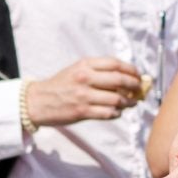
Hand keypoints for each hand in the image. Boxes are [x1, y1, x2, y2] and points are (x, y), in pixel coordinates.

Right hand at [24, 57, 142, 126]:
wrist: (38, 102)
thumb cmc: (60, 85)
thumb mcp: (77, 70)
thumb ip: (98, 71)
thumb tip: (126, 76)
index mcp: (85, 65)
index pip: (115, 64)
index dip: (131, 70)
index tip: (138, 75)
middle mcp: (85, 78)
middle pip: (119, 80)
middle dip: (134, 85)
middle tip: (139, 89)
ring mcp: (84, 95)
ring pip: (117, 99)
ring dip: (128, 102)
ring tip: (131, 102)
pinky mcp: (82, 112)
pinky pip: (108, 113)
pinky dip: (117, 113)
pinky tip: (117, 112)